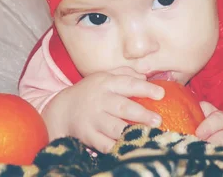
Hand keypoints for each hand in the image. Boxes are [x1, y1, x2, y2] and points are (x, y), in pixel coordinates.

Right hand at [42, 67, 164, 152]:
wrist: (61, 110)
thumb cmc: (90, 92)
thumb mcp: (103, 77)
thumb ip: (124, 74)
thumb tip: (145, 76)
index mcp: (106, 83)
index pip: (128, 84)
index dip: (146, 88)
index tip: (161, 94)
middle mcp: (100, 100)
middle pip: (123, 107)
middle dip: (142, 114)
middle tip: (158, 120)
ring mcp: (93, 119)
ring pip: (114, 128)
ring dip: (131, 132)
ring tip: (147, 135)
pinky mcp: (88, 135)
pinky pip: (104, 144)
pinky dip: (117, 147)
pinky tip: (129, 148)